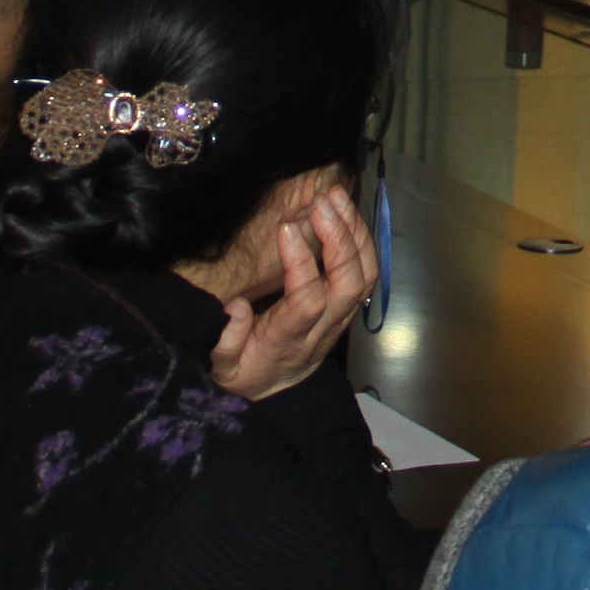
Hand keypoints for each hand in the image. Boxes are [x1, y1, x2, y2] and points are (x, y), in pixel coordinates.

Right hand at [210, 179, 376, 402]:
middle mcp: (322, 329)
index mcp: (288, 340)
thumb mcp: (222, 369)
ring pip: (365, 277)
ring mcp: (340, 319)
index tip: (286, 227)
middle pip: (347, 285)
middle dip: (340, 240)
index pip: (307, 301)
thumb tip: (235, 307)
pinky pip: (367, 274)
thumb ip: (225, 342)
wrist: (273, 393)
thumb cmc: (243, 372)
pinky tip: (346, 211)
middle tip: (321, 202)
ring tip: (337, 196)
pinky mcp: (347, 309)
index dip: (302, 263)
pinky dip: (362, 240)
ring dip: (356, 233)